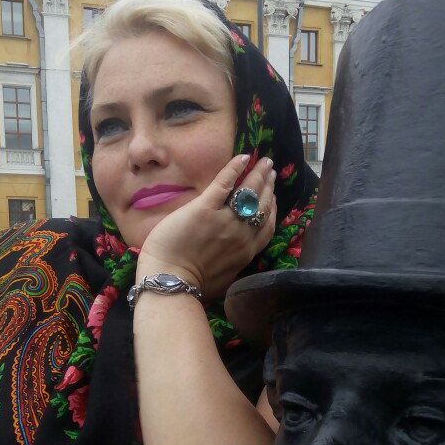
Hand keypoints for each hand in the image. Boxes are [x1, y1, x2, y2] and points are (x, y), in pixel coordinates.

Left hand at [135, 154, 276, 300]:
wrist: (171, 281)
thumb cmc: (193, 286)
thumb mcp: (225, 278)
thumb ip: (234, 263)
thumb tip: (236, 257)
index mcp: (246, 252)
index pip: (267, 225)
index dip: (272, 208)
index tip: (273, 196)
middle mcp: (242, 234)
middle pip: (262, 204)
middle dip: (269, 185)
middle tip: (271, 171)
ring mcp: (224, 219)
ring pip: (249, 191)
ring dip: (258, 174)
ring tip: (263, 162)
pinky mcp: (205, 208)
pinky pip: (225, 183)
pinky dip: (235, 168)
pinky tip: (242, 157)